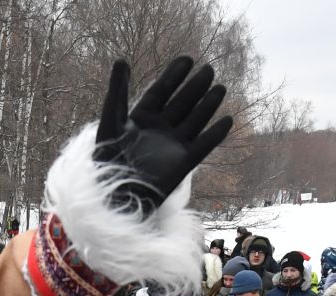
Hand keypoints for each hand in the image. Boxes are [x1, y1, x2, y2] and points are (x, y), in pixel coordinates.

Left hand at [95, 57, 232, 214]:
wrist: (117, 196)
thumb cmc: (108, 160)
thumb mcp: (111, 122)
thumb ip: (117, 93)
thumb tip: (121, 60)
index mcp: (141, 117)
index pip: (160, 91)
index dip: (173, 76)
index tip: (187, 59)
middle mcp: (160, 129)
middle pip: (181, 102)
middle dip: (195, 87)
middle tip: (209, 69)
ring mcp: (173, 145)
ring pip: (195, 120)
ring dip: (208, 105)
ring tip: (220, 88)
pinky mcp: (184, 163)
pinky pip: (203, 146)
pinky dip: (215, 135)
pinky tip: (227, 121)